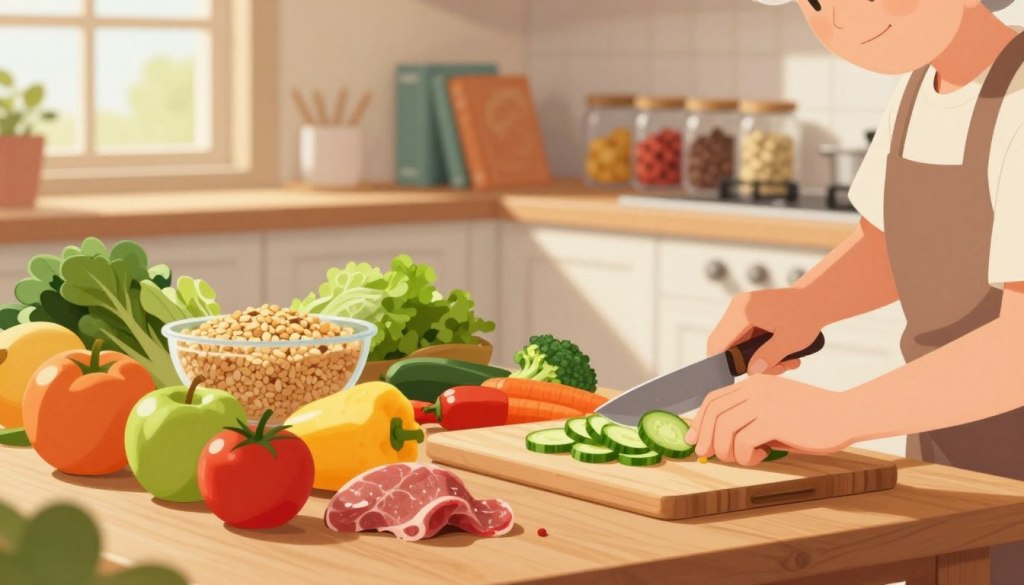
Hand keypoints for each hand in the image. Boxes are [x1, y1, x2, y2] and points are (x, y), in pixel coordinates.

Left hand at [684, 376, 855, 465]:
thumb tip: (717, 443)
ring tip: (745, 457)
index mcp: (755, 384)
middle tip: (707, 455)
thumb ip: (750, 422)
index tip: (694, 439)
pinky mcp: (772, 420)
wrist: (845, 415)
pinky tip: (763, 456)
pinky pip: (743, 443)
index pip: (714, 399)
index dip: (699, 420)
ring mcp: (763, 403)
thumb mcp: (775, 414)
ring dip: (728, 451)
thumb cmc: (811, 419)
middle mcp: (755, 389)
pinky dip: (747, 456)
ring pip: (724, 430)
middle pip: (714, 413)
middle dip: (705, 438)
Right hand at [709, 288, 824, 374]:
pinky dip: (760, 347)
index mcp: (743, 312)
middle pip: (727, 343)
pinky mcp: (750, 310)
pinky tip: (782, 354)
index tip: (731, 376)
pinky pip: (746, 334)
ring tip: (785, 364)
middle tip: (773, 370)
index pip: (719, 342)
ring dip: (758, 356)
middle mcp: (738, 306)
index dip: (722, 362)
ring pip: (738, 341)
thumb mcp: (789, 341)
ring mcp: (743, 307)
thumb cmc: (807, 315)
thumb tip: (751, 371)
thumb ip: (768, 358)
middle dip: (748, 362)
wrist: (818, 297)